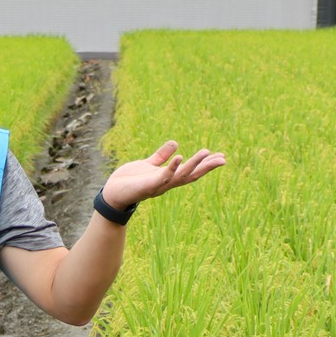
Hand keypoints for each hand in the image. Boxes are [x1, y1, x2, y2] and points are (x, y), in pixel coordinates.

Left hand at [100, 140, 226, 213]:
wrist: (112, 193)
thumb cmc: (129, 181)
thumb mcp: (148, 164)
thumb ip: (161, 156)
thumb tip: (176, 143)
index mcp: (168, 177)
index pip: (191, 170)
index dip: (205, 164)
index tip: (220, 156)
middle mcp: (167, 183)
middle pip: (192, 175)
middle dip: (207, 167)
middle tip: (223, 159)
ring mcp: (159, 185)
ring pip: (181, 176)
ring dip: (194, 164)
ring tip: (206, 152)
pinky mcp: (149, 185)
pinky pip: (163, 176)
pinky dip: (172, 167)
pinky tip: (180, 157)